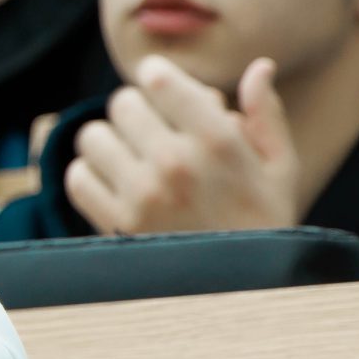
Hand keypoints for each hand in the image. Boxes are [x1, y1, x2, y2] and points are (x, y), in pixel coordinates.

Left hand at [65, 55, 300, 235]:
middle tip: (154, 130)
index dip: (156, 77)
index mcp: (218, 141)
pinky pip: (78, 178)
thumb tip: (259, 66)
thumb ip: (266, 115)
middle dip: (138, 111)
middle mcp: (175, 164)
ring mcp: (141, 196)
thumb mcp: (281, 168)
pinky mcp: (116, 225)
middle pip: (122, 103)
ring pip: (93, 136)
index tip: (162, 88)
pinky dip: (90, 175)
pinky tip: (115, 182)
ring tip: (132, 156)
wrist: (246, 292)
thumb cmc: (265, 222)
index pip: (157, 79)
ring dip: (109, 141)